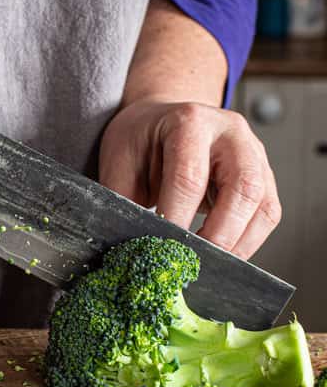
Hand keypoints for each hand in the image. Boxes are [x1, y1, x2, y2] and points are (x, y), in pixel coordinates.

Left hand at [99, 99, 280, 258]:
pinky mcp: (264, 177)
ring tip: (207, 263)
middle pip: (242, 188)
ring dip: (237, 243)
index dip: (177, 216)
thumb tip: (130, 242)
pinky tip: (221, 253)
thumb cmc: (141, 141)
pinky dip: (246, 241)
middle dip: (219, 234)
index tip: (163, 245)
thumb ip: (124, 199)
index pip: (189, 176)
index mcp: (189, 122)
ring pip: (263, 206)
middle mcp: (230, 133)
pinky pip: (267, 215)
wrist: (160, 123)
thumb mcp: (120, 162)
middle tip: (194, 261)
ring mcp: (254, 154)